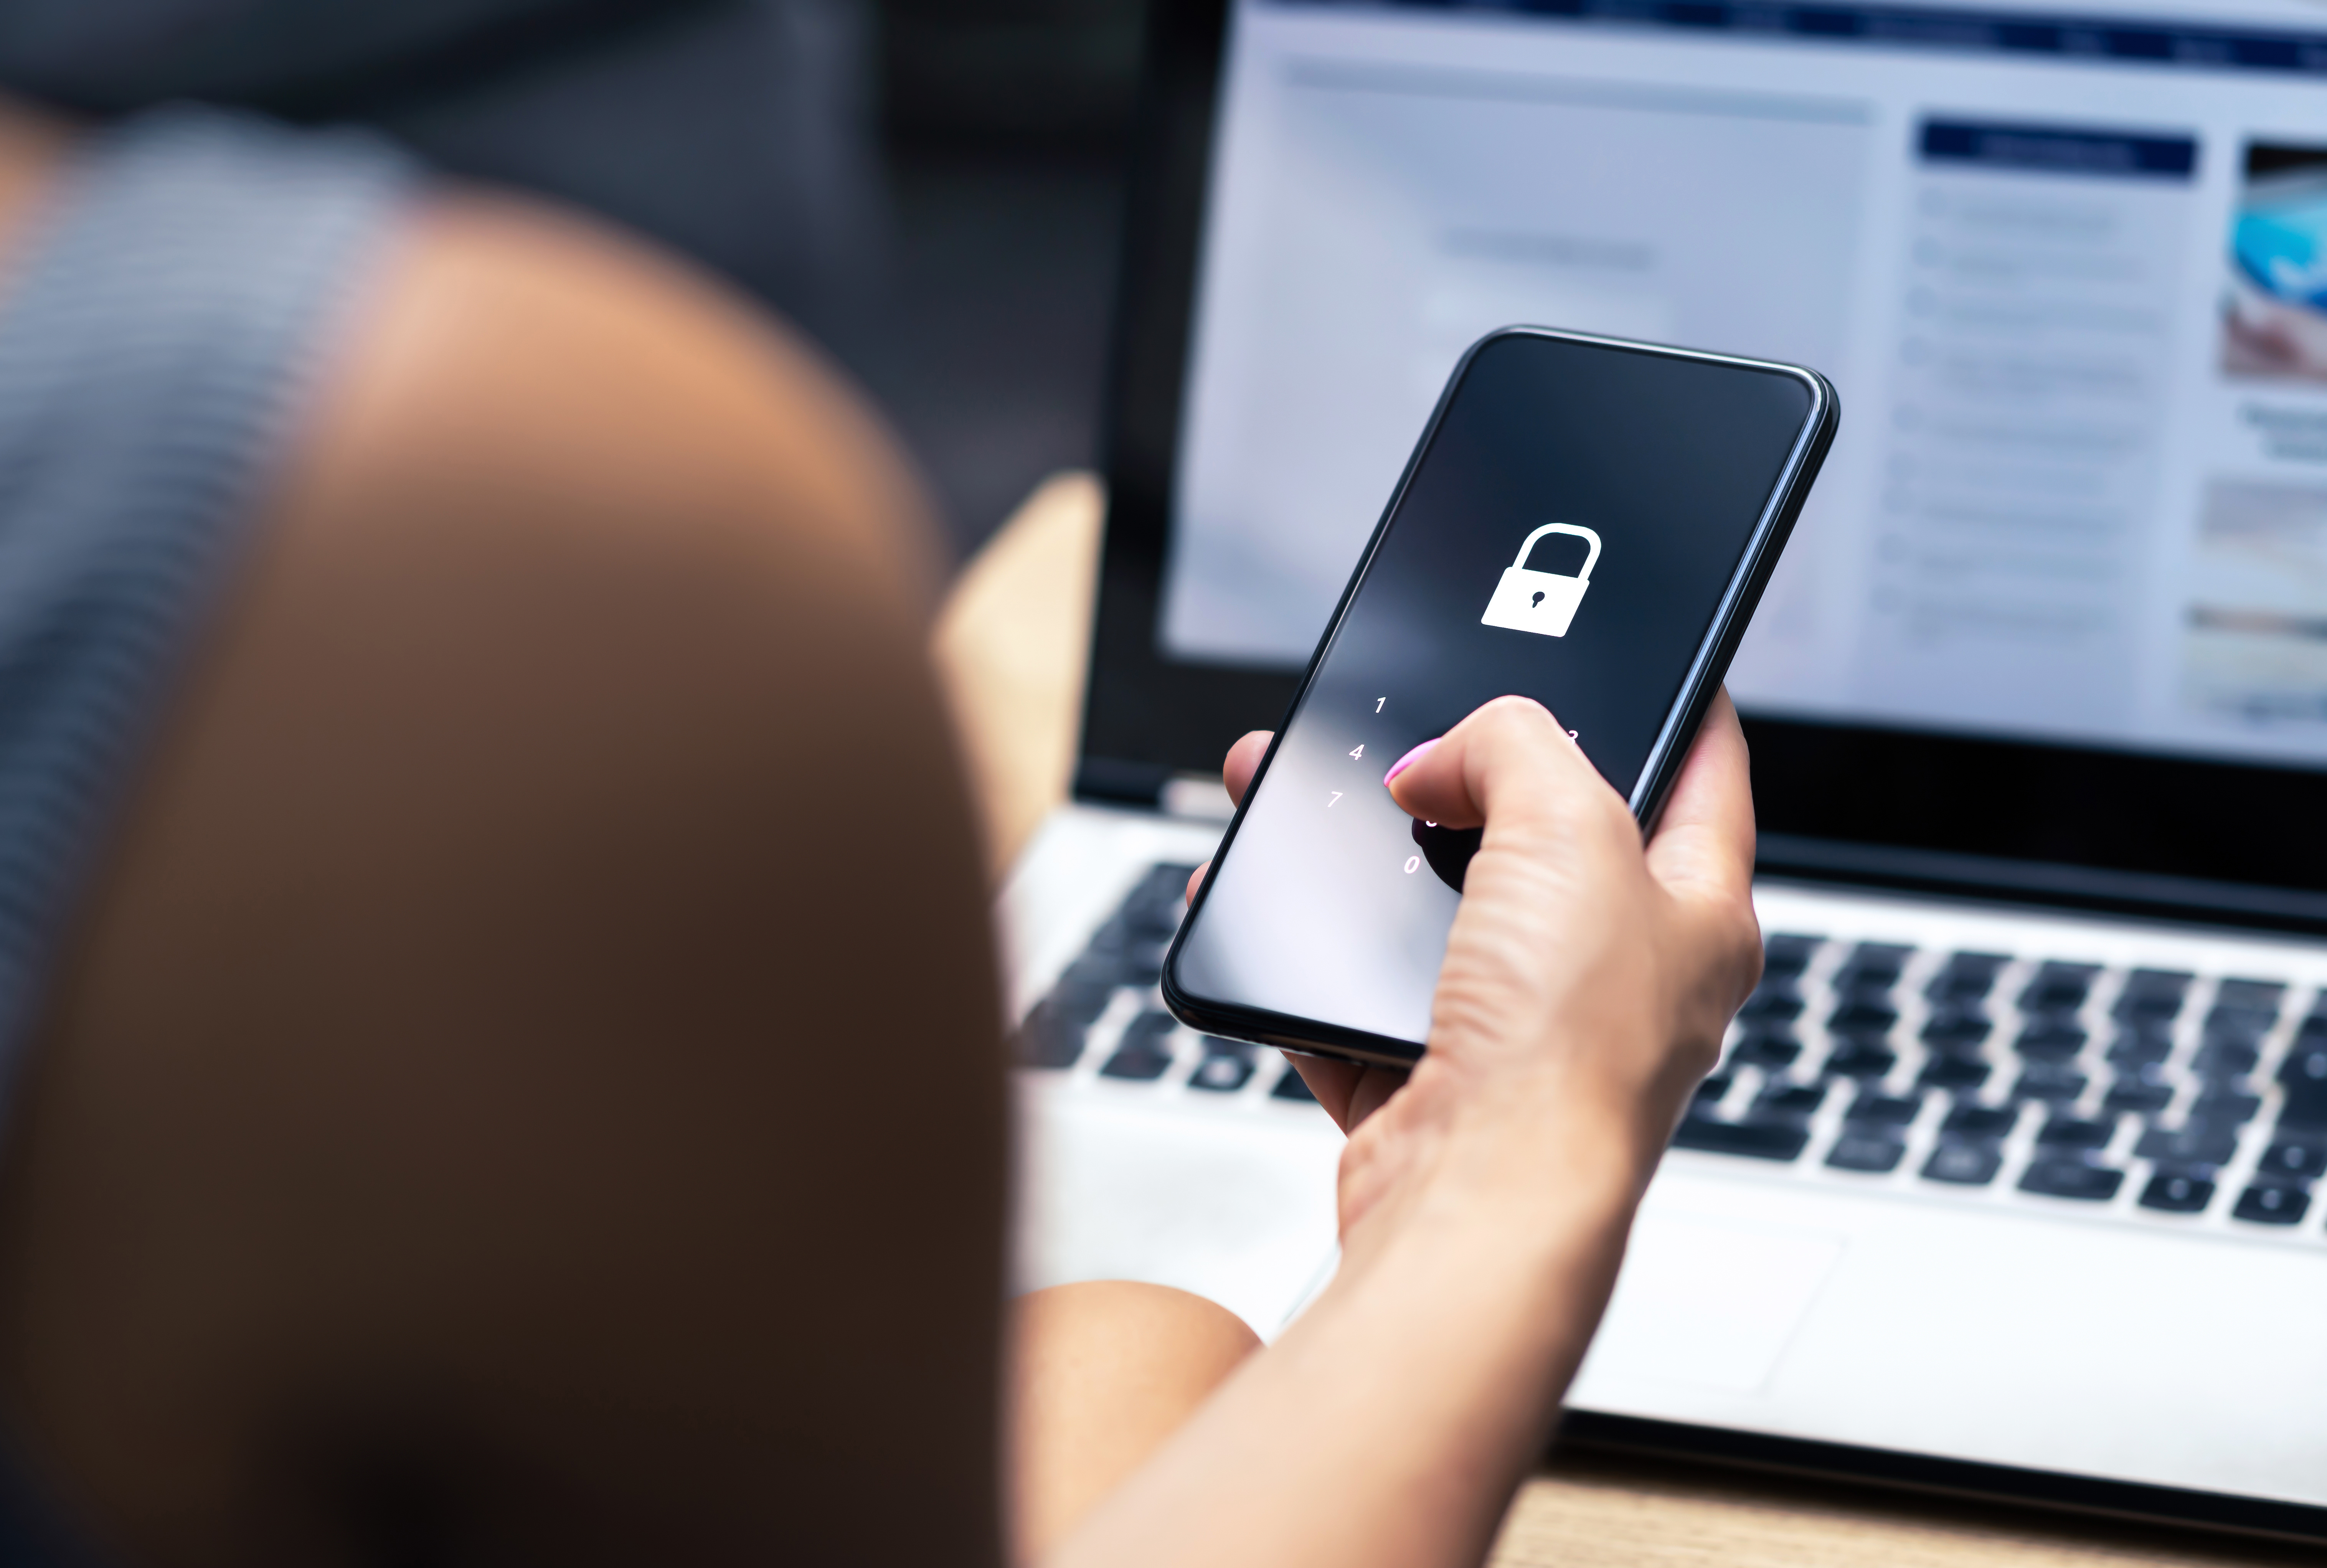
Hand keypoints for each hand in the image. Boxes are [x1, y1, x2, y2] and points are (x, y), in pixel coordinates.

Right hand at [1189, 693, 1759, 1250]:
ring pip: (1435, 907)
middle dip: (1462, 773)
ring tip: (1298, 796)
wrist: (1476, 1206)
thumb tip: (1443, 758)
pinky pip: (1356, 993)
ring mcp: (1521, 1031)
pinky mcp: (1429, 1076)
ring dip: (1366, 854)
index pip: (1703, 773)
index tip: (1636, 653)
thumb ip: (1514, 745)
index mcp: (1696, 914)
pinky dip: (1306, 952)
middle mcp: (1617, 975)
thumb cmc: (1566, 1052)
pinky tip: (1268, 904)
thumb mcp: (1569, 825)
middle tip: (1415, 731)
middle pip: (1540, 835)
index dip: (1673, 701)